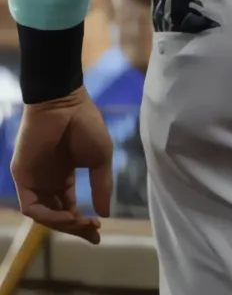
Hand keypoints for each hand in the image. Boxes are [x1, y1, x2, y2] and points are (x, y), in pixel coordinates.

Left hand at [11, 89, 113, 242]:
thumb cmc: (85, 126)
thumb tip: (105, 213)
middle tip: (93, 231)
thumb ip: (101, 186)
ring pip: (43, 215)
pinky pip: (31, 206)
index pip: (68, 208)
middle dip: (75, 227)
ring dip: (62, 224)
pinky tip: (68, 215)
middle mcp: (46, 182)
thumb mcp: (100, 159)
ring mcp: (33, 181)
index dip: (82, 223)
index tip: (99, 232)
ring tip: (82, 222)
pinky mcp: (22, 177)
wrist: (64, 104)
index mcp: (63, 178)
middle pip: (56, 215)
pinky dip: (48, 216)